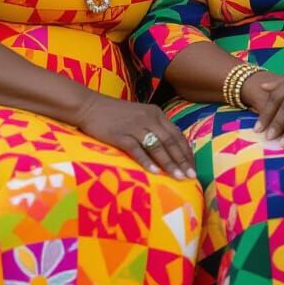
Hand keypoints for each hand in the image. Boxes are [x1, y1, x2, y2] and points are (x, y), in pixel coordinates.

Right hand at [76, 95, 196, 179]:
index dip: (186, 152)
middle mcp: (148, 119)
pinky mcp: (120, 134)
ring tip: (178, 177)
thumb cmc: (116, 114)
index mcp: (156, 114)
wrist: (90, 106)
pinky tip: (155, 172)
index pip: (177, 135)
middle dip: (182, 161)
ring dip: (169, 163)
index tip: (193, 167)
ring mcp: (134, 126)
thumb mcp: (140, 115)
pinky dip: (146, 161)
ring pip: (157, 146)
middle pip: (170, 142)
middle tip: (191, 177)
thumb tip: (170, 148)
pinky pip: (136, 149)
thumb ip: (154, 128)